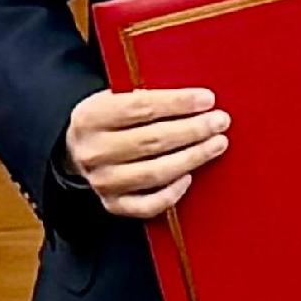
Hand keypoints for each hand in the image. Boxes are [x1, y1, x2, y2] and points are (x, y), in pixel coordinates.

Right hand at [62, 86, 225, 218]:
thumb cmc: (111, 119)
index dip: (178, 103)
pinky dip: (173, 193)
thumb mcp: (116, 97)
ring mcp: (103, 182)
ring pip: (155, 172)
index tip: (207, 99)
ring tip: (217, 143)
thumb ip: (146, 95)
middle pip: (152, 141)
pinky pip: (148, 205)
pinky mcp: (113, 204)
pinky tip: (190, 176)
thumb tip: (192, 97)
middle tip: (220, 121)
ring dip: (192, 157)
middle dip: (193, 130)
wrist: (80, 150)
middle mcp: (93, 152)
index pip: (141, 108)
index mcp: (91, 118)